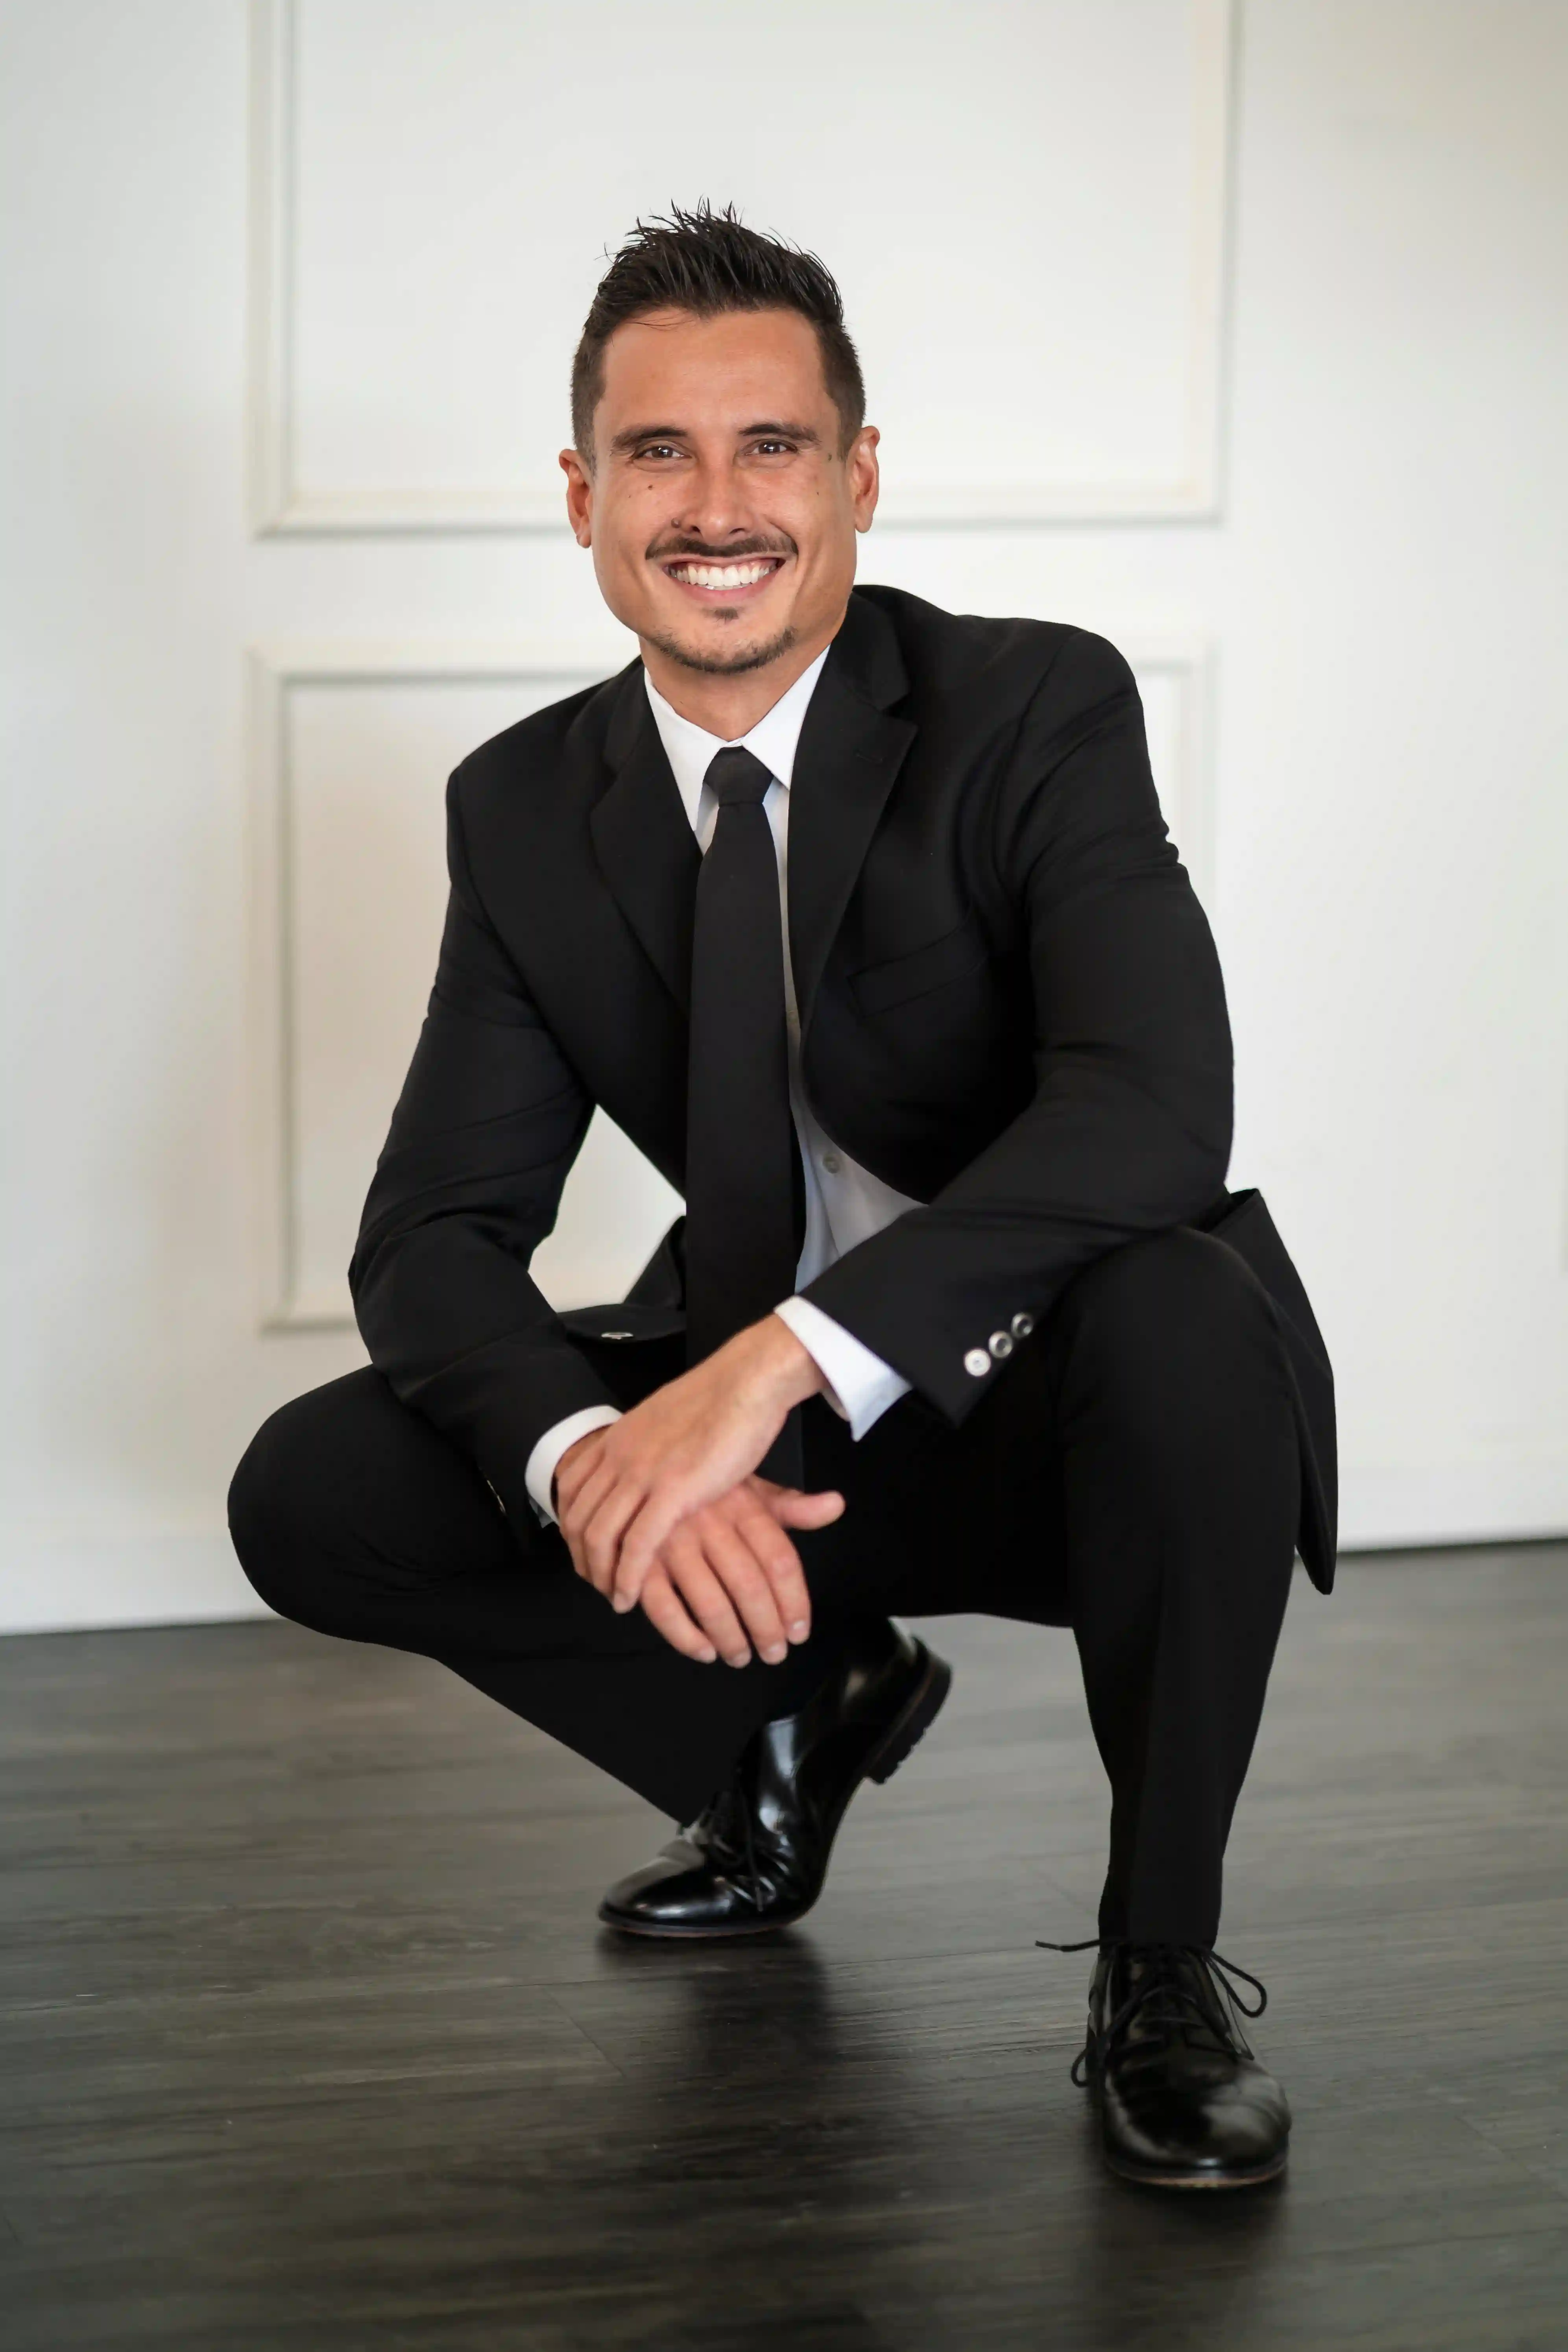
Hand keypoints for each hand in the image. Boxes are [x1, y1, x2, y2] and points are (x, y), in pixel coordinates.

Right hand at [554, 1439, 841, 1665]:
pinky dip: (685, 1636)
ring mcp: (672, 1541)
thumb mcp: (747, 1488)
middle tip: (774, 1654)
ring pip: (710, 1603)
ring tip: (740, 1656)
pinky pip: (663, 1607)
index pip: (780, 1560)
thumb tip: (837, 1505)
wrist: (635, 1461)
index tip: (799, 1632)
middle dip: (766, 1630)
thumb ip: (792, 1506)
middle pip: (749, 1586)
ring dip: (730, 1640)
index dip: (794, 1602)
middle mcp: (709, 1522)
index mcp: (741, 1505)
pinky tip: (703, 1650)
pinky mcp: (640, 1559)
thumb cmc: (701, 1486)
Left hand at [555, 1314, 840, 1618]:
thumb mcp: (668, 1419)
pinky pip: (637, 1545)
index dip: (569, 1524)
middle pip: (579, 1517)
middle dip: (582, 1557)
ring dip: (601, 1574)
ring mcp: (643, 1473)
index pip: (571, 1487)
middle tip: (595, 1582)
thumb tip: (652, 1455)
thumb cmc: (722, 1399)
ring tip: (612, 1598)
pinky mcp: (673, 1491)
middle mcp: (621, 1455)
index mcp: (619, 1437)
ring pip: (601, 1535)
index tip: (583, 1548)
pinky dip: (627, 1577)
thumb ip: (650, 1442)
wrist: (748, 1380)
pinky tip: (628, 1597)